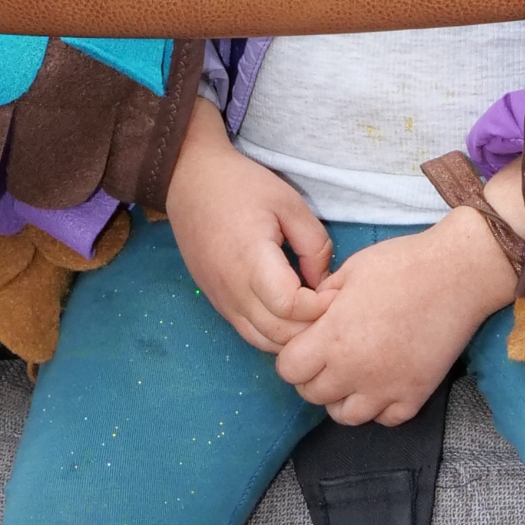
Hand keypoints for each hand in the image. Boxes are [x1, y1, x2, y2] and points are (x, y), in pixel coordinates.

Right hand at [164, 99, 332, 352]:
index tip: (335, 289)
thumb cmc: (241, 186)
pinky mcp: (217, 302)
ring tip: (312, 310)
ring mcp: (221, 300)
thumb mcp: (289, 203)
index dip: (320, 306)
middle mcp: (232, 290)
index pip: (291, 308)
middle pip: (278, 334)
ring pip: (262, 342)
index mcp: (251, 261)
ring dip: (292, 335)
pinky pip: (248, 333)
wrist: (189, 181)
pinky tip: (290, 313)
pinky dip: (273, 333)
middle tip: (330, 303)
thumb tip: (323, 282)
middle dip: (311, 326)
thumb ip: (314, 244)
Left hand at [274, 205, 517, 426]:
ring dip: (342, 397)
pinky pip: (385, 419)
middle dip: (313, 376)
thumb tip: (309, 317)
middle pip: (312, 394)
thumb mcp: (349, 271)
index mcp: (333, 338)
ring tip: (354, 372)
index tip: (306, 343)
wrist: (458, 273)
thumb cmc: (401, 264)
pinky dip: (380, 406)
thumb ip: (321, 301)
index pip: (288, 370)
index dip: (292, 356)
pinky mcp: (415, 395)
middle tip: (329, 355)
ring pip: (345, 416)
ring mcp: (386, 388)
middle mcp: (355, 371)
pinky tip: (384, 382)